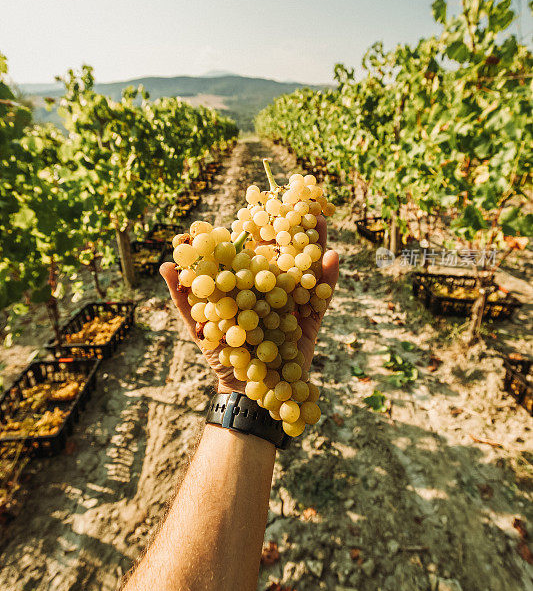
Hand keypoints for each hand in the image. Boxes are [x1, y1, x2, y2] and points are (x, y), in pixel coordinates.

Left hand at [160, 215, 338, 392]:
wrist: (246, 390)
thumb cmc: (221, 355)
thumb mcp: (199, 324)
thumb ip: (185, 295)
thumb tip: (164, 263)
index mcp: (247, 284)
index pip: (254, 250)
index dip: (259, 226)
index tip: (263, 200)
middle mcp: (272, 288)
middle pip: (284, 252)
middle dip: (292, 227)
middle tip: (299, 200)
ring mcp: (293, 301)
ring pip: (306, 267)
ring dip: (314, 243)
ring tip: (320, 219)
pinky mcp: (311, 319)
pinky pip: (323, 295)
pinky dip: (329, 276)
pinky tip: (333, 255)